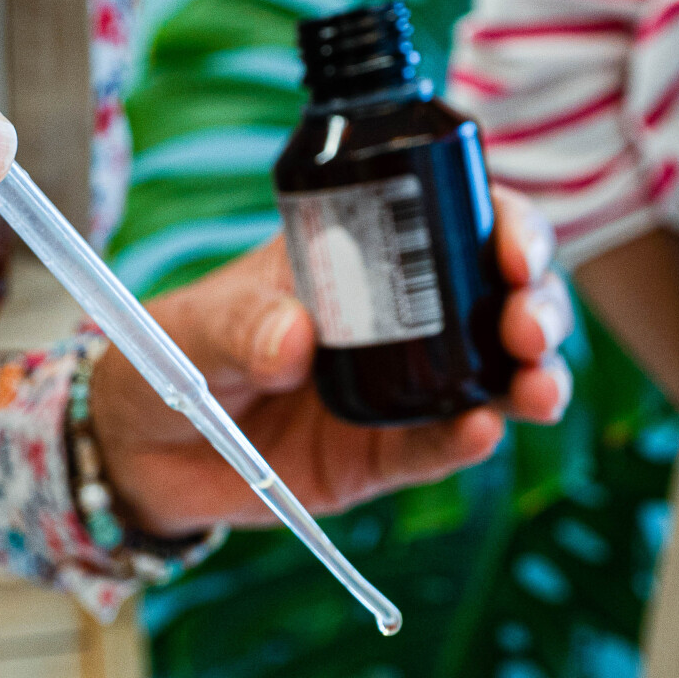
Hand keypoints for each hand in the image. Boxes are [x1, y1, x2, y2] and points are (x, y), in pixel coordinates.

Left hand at [93, 189, 574, 536]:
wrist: (141, 448)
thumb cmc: (171, 356)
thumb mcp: (192, 327)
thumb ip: (237, 327)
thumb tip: (295, 338)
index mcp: (360, 257)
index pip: (452, 222)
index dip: (503, 225)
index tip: (513, 246)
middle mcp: (396, 320)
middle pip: (495, 298)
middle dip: (535, 303)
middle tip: (527, 325)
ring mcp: (397, 389)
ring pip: (491, 374)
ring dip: (531, 376)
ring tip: (537, 388)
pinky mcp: (381, 456)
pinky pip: (436, 447)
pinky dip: (467, 440)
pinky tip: (482, 432)